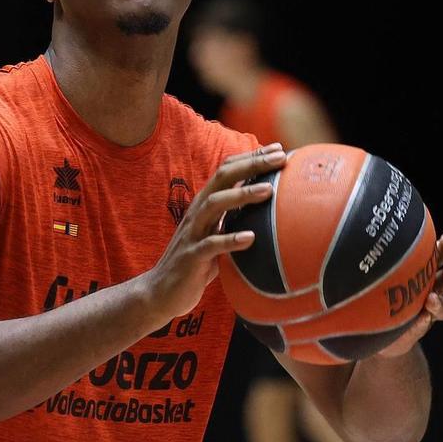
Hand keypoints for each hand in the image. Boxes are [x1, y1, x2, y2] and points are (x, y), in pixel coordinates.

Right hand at [136, 145, 285, 321]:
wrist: (161, 292)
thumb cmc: (196, 263)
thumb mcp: (216, 235)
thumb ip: (233, 219)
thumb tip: (265, 211)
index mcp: (205, 205)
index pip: (227, 170)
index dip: (251, 157)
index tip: (279, 149)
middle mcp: (198, 212)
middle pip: (222, 177)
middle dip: (252, 164)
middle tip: (281, 158)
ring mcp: (193, 233)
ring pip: (215, 204)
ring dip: (242, 195)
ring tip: (268, 191)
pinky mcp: (191, 257)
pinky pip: (211, 245)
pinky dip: (230, 240)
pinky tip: (251, 238)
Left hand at [376, 233, 442, 357]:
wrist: (371, 323)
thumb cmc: (372, 286)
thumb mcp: (374, 266)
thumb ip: (375, 252)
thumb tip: (359, 222)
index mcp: (422, 267)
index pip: (440, 255)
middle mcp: (429, 287)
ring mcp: (426, 309)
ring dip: (441, 302)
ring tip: (432, 300)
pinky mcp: (419, 326)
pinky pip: (425, 324)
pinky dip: (424, 321)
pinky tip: (419, 317)